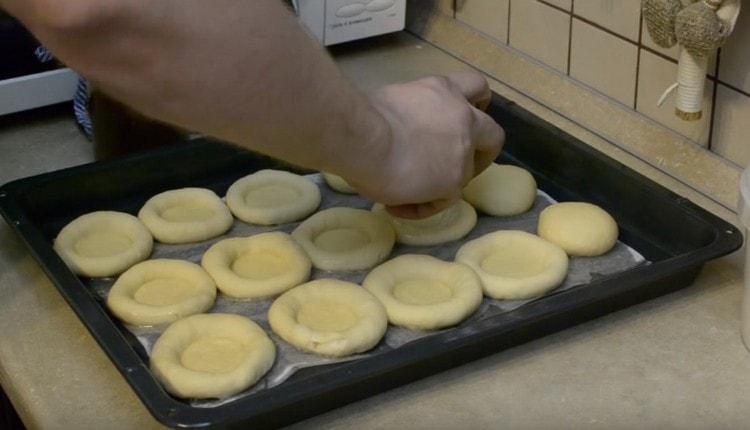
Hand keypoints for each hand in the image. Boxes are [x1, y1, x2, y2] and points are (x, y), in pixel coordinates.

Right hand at [348, 72, 503, 218]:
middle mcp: (462, 119)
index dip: (476, 105)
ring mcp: (462, 152)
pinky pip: (442, 200)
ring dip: (441, 184)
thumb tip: (401, 129)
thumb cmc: (365, 117)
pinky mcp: (453, 182)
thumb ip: (412, 111)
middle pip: (493, 135)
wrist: (364, 140)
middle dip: (480, 153)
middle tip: (454, 166)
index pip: (476, 88)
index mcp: (444, 91)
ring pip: (465, 175)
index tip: (465, 116)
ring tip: (405, 193)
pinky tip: (395, 207)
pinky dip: (421, 207)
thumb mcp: (393, 99)